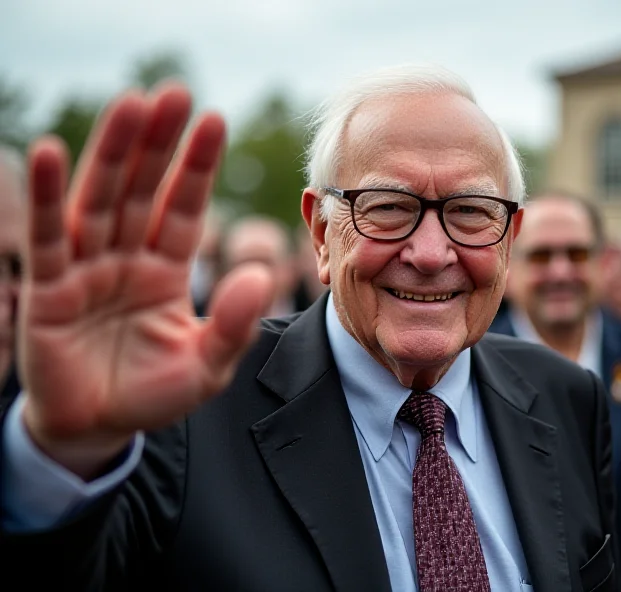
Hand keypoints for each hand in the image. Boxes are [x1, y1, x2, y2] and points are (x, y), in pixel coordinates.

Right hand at [19, 84, 271, 477]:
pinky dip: (46, 198)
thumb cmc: (153, 393)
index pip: (186, 207)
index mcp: (168, 269)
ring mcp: (86, 268)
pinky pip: (48, 239)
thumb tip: (262, 275)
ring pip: (100, 201)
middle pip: (143, 190)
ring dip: (113, 153)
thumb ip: (234, 324)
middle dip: (157, 143)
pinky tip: (49, 152)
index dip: (198, 166)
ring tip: (129, 105)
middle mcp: (128, 258)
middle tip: (173, 93)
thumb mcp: (207, 365)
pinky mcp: (48, 289)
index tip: (215, 121)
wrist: (100, 428)